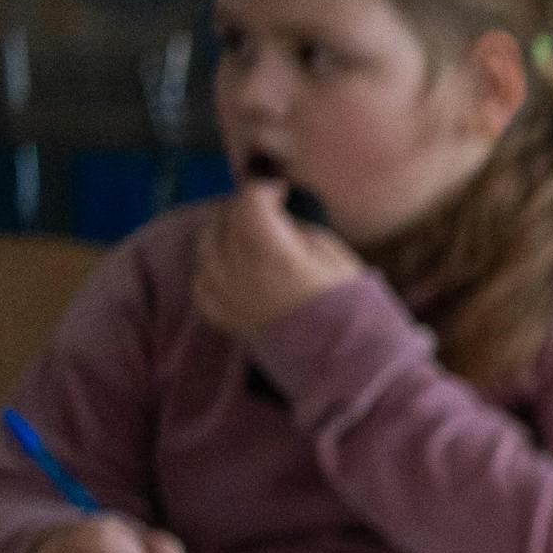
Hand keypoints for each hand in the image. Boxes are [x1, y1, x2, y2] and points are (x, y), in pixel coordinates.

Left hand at [193, 178, 363, 337]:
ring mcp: (228, 297)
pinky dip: (212, 268)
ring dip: (223, 233)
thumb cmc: (351, 309)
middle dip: (244, 208)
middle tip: (265, 210)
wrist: (347, 363)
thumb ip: (299, 231)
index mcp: (274, 253)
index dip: (265, 189)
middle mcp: (242, 272)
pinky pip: (201, 282)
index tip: (281, 192)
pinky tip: (231, 268)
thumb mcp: (337, 258)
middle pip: (225, 219)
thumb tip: (280, 220)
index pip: (250, 202)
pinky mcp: (224, 318)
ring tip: (245, 235)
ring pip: (205, 246)